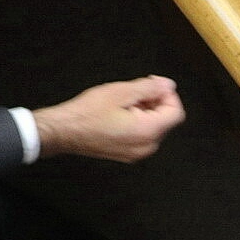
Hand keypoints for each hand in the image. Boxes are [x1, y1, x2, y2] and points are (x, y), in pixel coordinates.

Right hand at [35, 76, 183, 163]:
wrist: (63, 131)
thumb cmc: (87, 113)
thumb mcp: (121, 92)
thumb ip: (150, 88)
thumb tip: (168, 85)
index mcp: (147, 132)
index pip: (176, 113)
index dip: (168, 95)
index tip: (154, 84)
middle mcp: (146, 147)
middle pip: (165, 120)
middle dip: (155, 102)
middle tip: (135, 90)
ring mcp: (136, 153)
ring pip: (153, 127)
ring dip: (145, 110)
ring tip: (124, 101)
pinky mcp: (126, 154)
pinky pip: (141, 136)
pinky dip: (137, 121)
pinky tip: (120, 113)